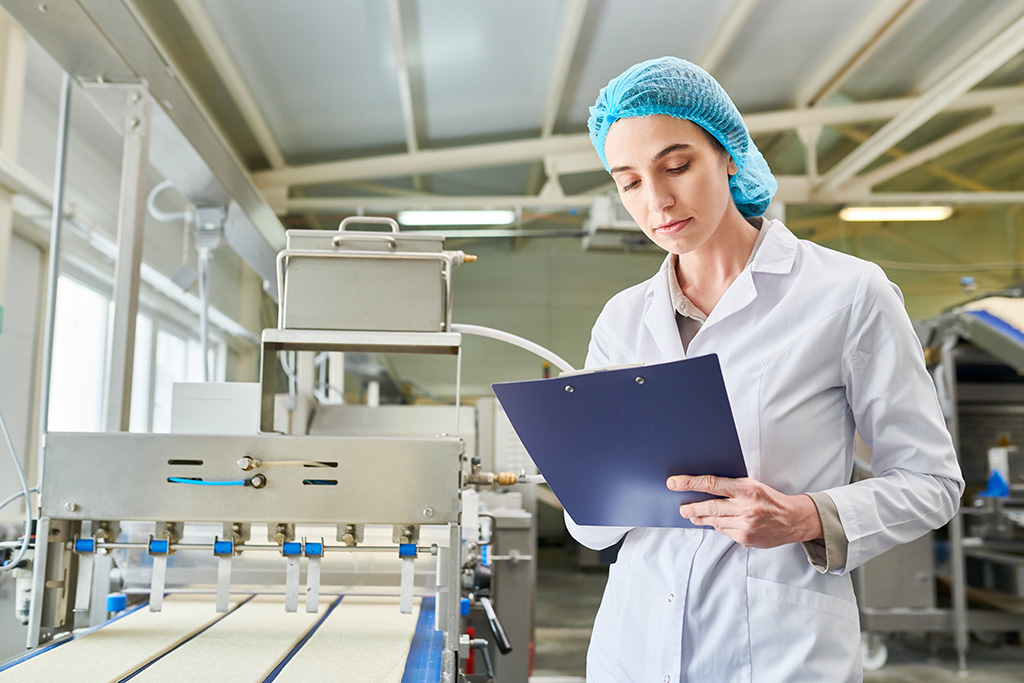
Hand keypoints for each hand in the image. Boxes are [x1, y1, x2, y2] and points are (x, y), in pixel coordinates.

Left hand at [668, 475, 822, 548]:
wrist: (793, 520)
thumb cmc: (770, 499)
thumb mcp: (753, 485)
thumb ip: (730, 486)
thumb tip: (704, 487)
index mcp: (747, 488)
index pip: (712, 483)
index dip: (690, 483)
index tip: (674, 483)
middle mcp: (745, 507)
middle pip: (709, 506)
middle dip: (691, 507)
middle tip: (681, 507)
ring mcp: (745, 525)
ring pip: (714, 521)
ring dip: (700, 517)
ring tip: (691, 515)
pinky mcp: (745, 539)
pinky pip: (724, 531)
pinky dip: (717, 526)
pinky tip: (713, 522)